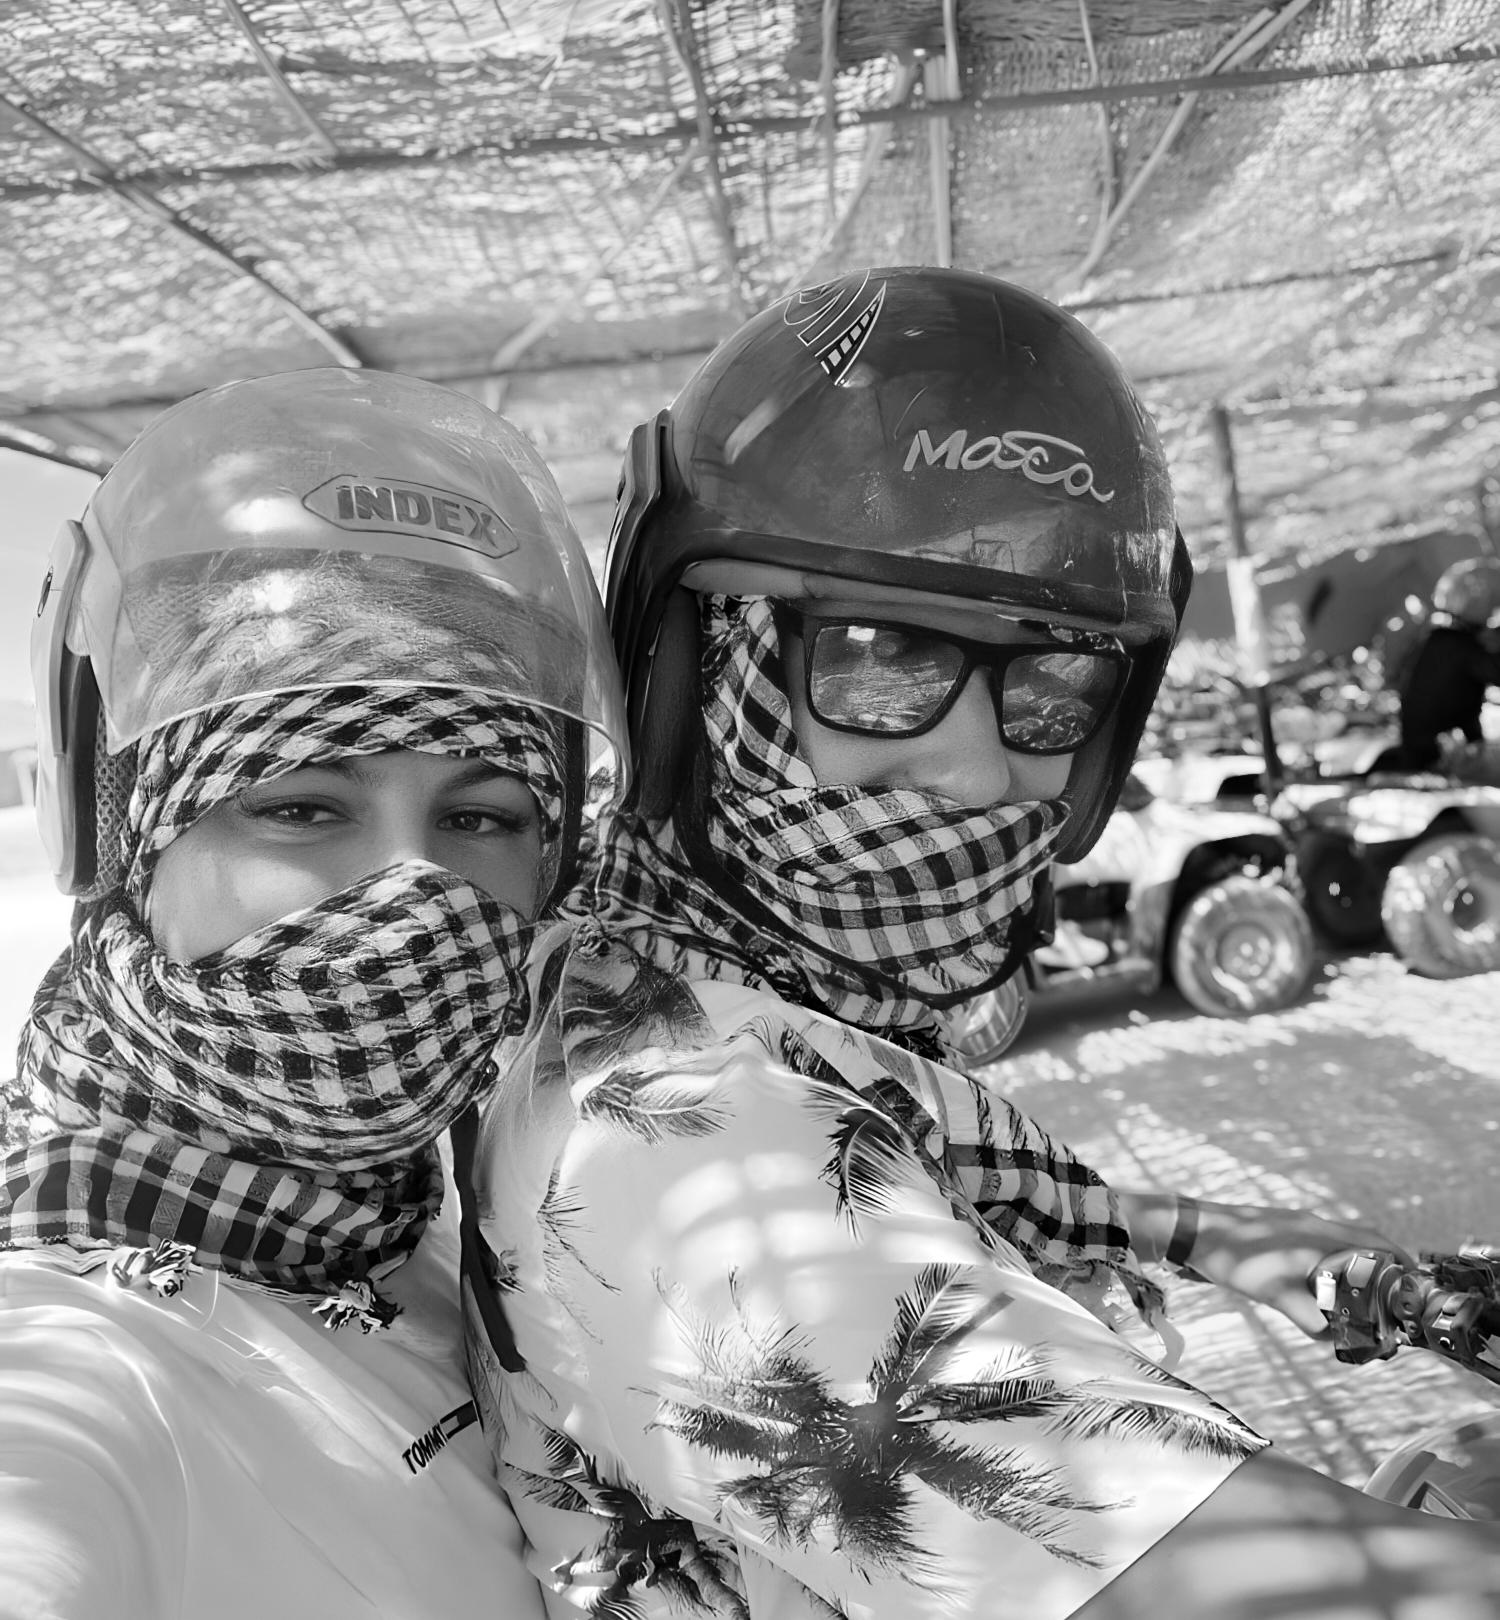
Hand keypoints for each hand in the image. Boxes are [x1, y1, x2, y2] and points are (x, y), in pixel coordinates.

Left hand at [1184, 1200, 1415, 1336]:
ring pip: (1340, 1243)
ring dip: (1356, 1265)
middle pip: (1363, 1242)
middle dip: (1383, 1267)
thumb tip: (1332, 1338)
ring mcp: (1295, 1225)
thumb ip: (1309, 1318)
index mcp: (1320, 1235)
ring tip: (1363, 1295)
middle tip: (1394, 1296)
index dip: (1400, 1263)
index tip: (1416, 1285)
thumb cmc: (1234, 1256)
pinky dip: (1332, 1262)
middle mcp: (1313, 1225)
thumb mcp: (1275, 1293)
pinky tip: (1321, 1284)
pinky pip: (1319, 1244)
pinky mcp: (1279, 1230)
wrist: (1193, 1230)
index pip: (1375, 1244)